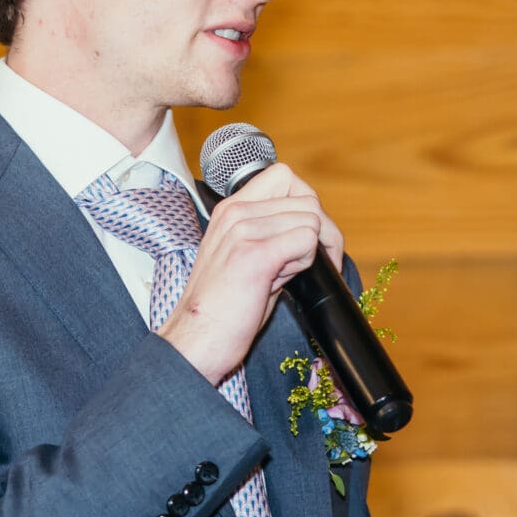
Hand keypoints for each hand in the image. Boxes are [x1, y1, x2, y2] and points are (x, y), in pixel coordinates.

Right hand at [157, 162, 344, 385]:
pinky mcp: (255, 254)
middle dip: (320, 233)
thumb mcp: (243, 257)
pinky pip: (307, 239)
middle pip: (308, 199)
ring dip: (310, 251)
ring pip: (312, 219)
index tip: (306, 235)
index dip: (306, 204)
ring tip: (284, 275)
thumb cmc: (222, 309)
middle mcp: (235, 212)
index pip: (285, 176)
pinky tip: (283, 281)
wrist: (196, 340)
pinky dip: (307, 262)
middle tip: (307, 264)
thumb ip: (271, 234)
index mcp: (230, 209)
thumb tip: (312, 229)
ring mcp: (243, 229)